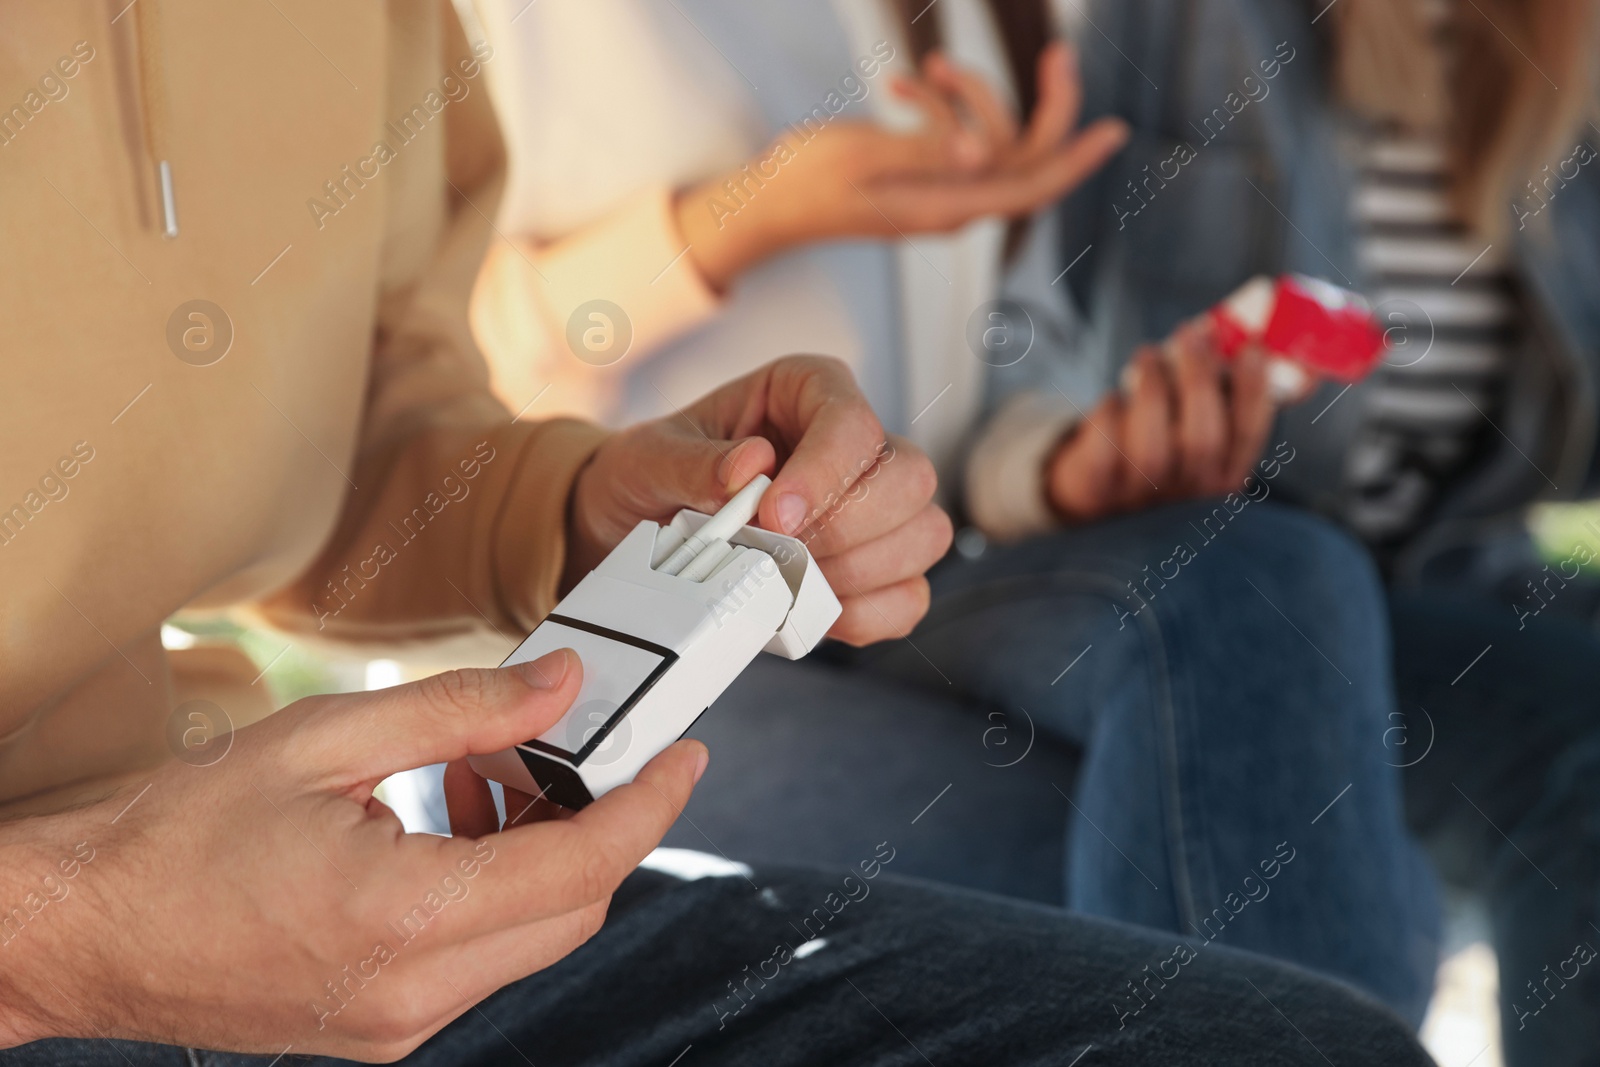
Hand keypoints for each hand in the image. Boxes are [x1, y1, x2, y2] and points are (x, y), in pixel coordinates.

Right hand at [0, 649, 705, 1059]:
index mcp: (407, 917)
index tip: (686, 757)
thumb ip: (459, 710)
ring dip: (543, 853)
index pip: (584, 865)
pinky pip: (481, 958)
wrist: (80, 933)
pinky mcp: (382, 1028)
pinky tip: (450, 825)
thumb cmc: (175, 834)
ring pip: (532, 936)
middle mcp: (417, 991)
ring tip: (486, 775)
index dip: (650, 805)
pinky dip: (496, 888)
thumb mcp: (324, 739)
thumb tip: (562, 685)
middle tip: (574, 747)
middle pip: (574, 907)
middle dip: (598, 822)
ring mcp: (400, 1024)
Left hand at [567, 356, 951, 644]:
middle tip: (779, 552)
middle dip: (847, 529)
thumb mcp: (647, 459)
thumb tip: (749, 467)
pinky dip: (867, 615)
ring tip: (789, 581)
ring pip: (923, 535)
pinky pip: (908, 597)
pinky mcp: (873, 569)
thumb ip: (691, 462)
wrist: (635, 530)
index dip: (824, 474)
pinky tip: (813, 612)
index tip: (774, 516)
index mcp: (807, 392)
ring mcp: (873, 510)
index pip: (853, 422)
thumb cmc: (648, 478)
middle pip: (909, 478)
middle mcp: (852, 445)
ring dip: (858, 573)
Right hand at [676, 42, 1128, 289]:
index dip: (1076, 160)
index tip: (1115, 129)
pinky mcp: (923, 171)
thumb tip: (985, 150)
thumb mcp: (862, 156)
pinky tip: (901, 83)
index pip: (1030, 186)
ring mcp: (939, 187)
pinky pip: (954, 132)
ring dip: (970, 93)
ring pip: (990, 135)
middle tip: (1060, 53)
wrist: (765, 205)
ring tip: (929, 66)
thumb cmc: (805, 183)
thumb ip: (927, 152)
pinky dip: (938, 101)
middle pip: (1025, 156)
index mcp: (944, 207)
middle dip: (1043, 104)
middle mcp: (952, 202)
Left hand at [1046, 319, 1275, 521]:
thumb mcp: (1190, 426)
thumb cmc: (1155, 443)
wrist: (1097, 492)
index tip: (1252, 346)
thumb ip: (1215, 393)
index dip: (1253, 391)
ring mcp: (1142, 499)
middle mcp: (1187, 495)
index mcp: (1222, 477)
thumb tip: (1232, 339)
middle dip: (1199, 379)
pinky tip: (1114, 399)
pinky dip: (1109, 414)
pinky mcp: (1098, 492)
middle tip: (1190, 334)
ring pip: (1152, 449)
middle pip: (1203, 441)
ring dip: (1152, 388)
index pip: (1247, 437)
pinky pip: (1106, 452)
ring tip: (1148, 355)